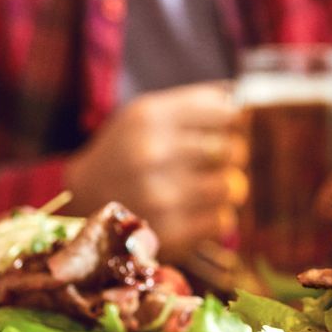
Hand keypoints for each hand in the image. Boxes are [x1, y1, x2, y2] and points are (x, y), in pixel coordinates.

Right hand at [65, 81, 238, 259]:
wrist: (83, 198)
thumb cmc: (128, 150)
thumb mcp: (149, 113)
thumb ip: (197, 104)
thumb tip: (248, 100)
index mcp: (151, 117)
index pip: (228, 113)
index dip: (235, 123)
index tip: (226, 129)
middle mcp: (153, 153)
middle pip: (234, 150)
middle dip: (233, 157)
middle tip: (219, 161)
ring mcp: (159, 195)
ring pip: (232, 187)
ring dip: (228, 188)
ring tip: (209, 185)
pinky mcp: (167, 231)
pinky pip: (223, 220)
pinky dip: (218, 216)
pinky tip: (199, 210)